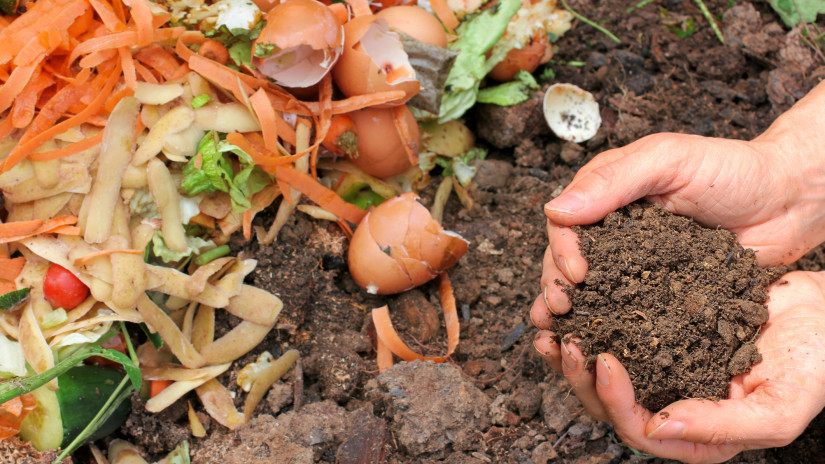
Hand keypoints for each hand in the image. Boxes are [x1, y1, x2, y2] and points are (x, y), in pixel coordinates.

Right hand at [533, 81, 824, 324]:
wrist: (790, 202)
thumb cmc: (733, 169)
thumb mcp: (669, 160)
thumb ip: (613, 180)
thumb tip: (555, 209)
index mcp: (608, 194)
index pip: (565, 223)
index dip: (562, 249)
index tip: (576, 273)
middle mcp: (615, 230)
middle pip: (568, 260)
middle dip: (556, 285)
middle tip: (561, 309)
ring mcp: (636, 263)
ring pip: (591, 289)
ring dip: (572, 312)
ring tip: (561, 335)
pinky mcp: (660, 292)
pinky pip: (628, 310)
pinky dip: (608, 327)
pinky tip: (596, 345)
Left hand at [533, 271, 824, 462]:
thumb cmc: (814, 364)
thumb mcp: (779, 406)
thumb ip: (722, 426)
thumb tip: (657, 426)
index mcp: (697, 434)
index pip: (640, 430)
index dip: (614, 401)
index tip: (603, 360)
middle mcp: (673, 404)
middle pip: (610, 404)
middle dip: (580, 376)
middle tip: (566, 341)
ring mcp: (664, 368)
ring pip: (605, 371)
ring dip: (574, 352)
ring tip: (553, 325)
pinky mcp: (660, 333)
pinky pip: (617, 331)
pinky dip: (593, 320)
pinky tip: (575, 303)